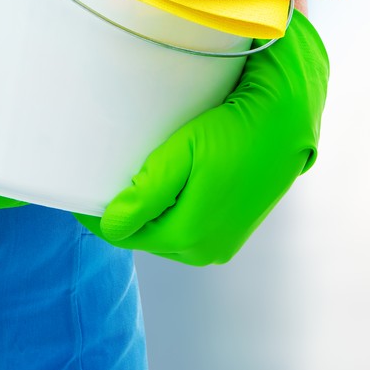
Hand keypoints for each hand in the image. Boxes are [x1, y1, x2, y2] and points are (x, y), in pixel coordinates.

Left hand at [76, 11, 327, 264]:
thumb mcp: (183, 153)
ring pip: (168, 230)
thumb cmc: (237, 128)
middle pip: (146, 235)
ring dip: (151, 210)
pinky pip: (190, 222)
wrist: (289, 119)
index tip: (81, 193)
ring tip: (138, 178)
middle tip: (106, 178)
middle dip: (126, 212)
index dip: (100, 214)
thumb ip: (144, 194)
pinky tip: (173, 182)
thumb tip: (110, 224)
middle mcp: (206, 249)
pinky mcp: (235, 228)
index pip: (125, 233)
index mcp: (190, 236)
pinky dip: (176, 207)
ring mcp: (223, 242)